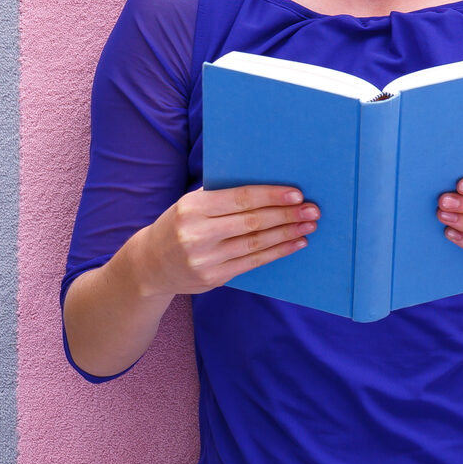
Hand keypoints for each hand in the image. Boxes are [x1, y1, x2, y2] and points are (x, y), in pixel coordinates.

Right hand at [135, 185, 317, 296]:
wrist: (150, 264)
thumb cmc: (178, 225)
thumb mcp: (189, 204)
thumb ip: (220, 195)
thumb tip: (267, 185)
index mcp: (192, 208)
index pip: (239, 198)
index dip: (270, 195)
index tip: (296, 193)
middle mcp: (197, 234)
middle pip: (252, 222)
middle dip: (286, 215)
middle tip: (312, 209)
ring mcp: (205, 259)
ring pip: (256, 244)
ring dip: (287, 234)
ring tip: (309, 225)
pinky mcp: (213, 278)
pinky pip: (253, 262)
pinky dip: (277, 252)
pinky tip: (295, 243)